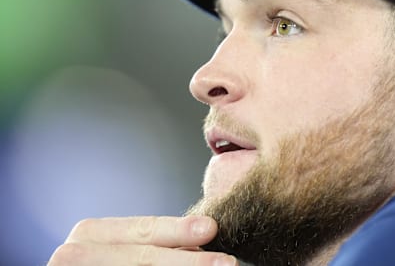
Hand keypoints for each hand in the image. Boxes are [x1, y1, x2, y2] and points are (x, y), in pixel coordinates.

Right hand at [48, 215, 237, 265]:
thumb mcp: (127, 251)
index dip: (178, 230)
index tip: (212, 228)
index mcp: (90, 234)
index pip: (141, 229)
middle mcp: (72, 254)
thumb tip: (204, 241)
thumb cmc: (111, 261)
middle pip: (140, 257)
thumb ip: (159, 246)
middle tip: (225, 263)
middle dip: (186, 262)